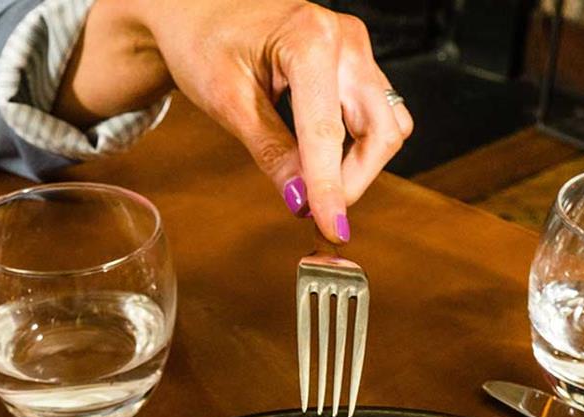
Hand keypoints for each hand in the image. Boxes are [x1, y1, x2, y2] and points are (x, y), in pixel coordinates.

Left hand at [55, 0, 410, 245]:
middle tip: (317, 210)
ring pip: (387, 123)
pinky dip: (355, 145)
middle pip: (381, 128)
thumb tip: (300, 200)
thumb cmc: (203, 42)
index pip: (327, 131)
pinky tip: (321, 162)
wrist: (197, 11)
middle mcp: (344, 39)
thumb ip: (269, 150)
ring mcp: (355, 48)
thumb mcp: (227, 100)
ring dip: (359, 164)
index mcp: (309, 39)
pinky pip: (374, 112)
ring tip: (315, 185)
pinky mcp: (355, 60)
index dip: (330, 188)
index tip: (331, 227)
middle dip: (354, 178)